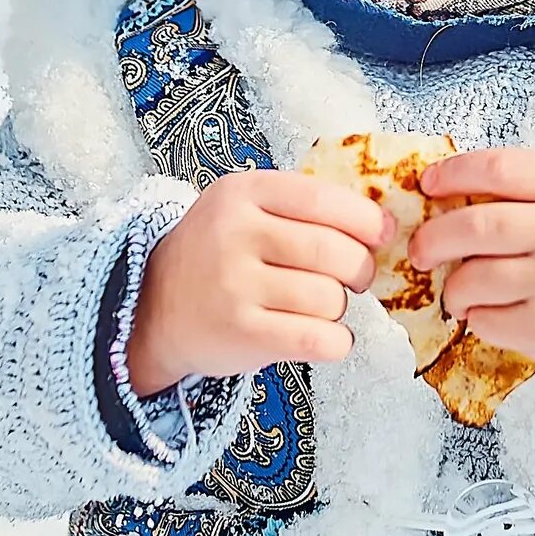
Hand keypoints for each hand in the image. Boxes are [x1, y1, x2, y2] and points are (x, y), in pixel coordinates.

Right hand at [128, 170, 390, 396]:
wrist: (152, 308)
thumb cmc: (215, 256)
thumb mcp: (242, 209)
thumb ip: (299, 206)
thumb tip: (380, 221)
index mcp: (242, 193)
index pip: (322, 199)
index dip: (365, 219)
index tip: (382, 234)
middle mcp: (234, 235)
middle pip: (334, 252)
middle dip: (361, 268)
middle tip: (358, 277)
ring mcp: (234, 286)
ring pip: (329, 298)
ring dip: (339, 308)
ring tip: (321, 307)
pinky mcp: (241, 334)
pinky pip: (318, 339)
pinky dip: (336, 342)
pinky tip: (327, 337)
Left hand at [410, 148, 534, 401]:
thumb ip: (533, 190)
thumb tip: (449, 194)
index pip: (499, 168)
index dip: (453, 173)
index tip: (428, 185)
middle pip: (473, 226)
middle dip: (432, 238)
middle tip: (420, 249)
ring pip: (471, 278)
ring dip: (452, 286)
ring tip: (457, 290)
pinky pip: (485, 320)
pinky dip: (475, 317)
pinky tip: (489, 314)